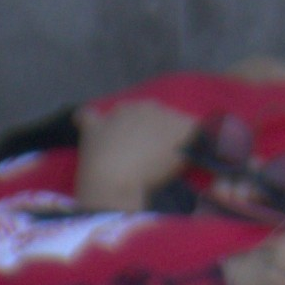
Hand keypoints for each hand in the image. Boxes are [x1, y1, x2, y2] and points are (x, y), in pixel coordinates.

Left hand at [73, 94, 206, 209]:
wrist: (117, 178)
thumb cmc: (156, 167)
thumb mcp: (187, 152)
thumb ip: (195, 137)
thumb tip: (199, 134)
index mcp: (165, 110)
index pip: (178, 120)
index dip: (180, 139)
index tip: (180, 157)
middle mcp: (141, 106)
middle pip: (152, 115)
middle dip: (154, 130)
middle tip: (156, 157)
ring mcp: (114, 115)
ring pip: (124, 112)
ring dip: (127, 125)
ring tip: (130, 150)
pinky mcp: (91, 129)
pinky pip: (87, 116)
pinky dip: (88, 120)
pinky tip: (85, 123)